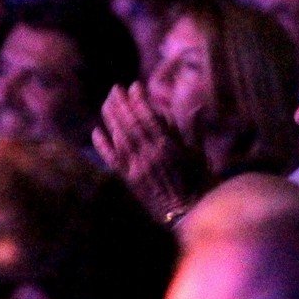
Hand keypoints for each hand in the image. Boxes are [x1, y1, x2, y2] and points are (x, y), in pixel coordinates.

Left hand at [92, 84, 208, 222]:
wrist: (190, 213)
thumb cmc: (200, 183)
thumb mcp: (201, 155)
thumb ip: (195, 130)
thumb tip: (197, 107)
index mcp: (169, 147)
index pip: (148, 117)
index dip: (139, 100)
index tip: (135, 85)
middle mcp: (150, 155)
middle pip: (130, 124)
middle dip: (121, 104)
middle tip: (115, 88)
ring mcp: (137, 167)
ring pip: (118, 137)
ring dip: (111, 118)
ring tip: (107, 102)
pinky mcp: (129, 179)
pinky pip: (112, 159)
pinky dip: (103, 145)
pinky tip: (97, 131)